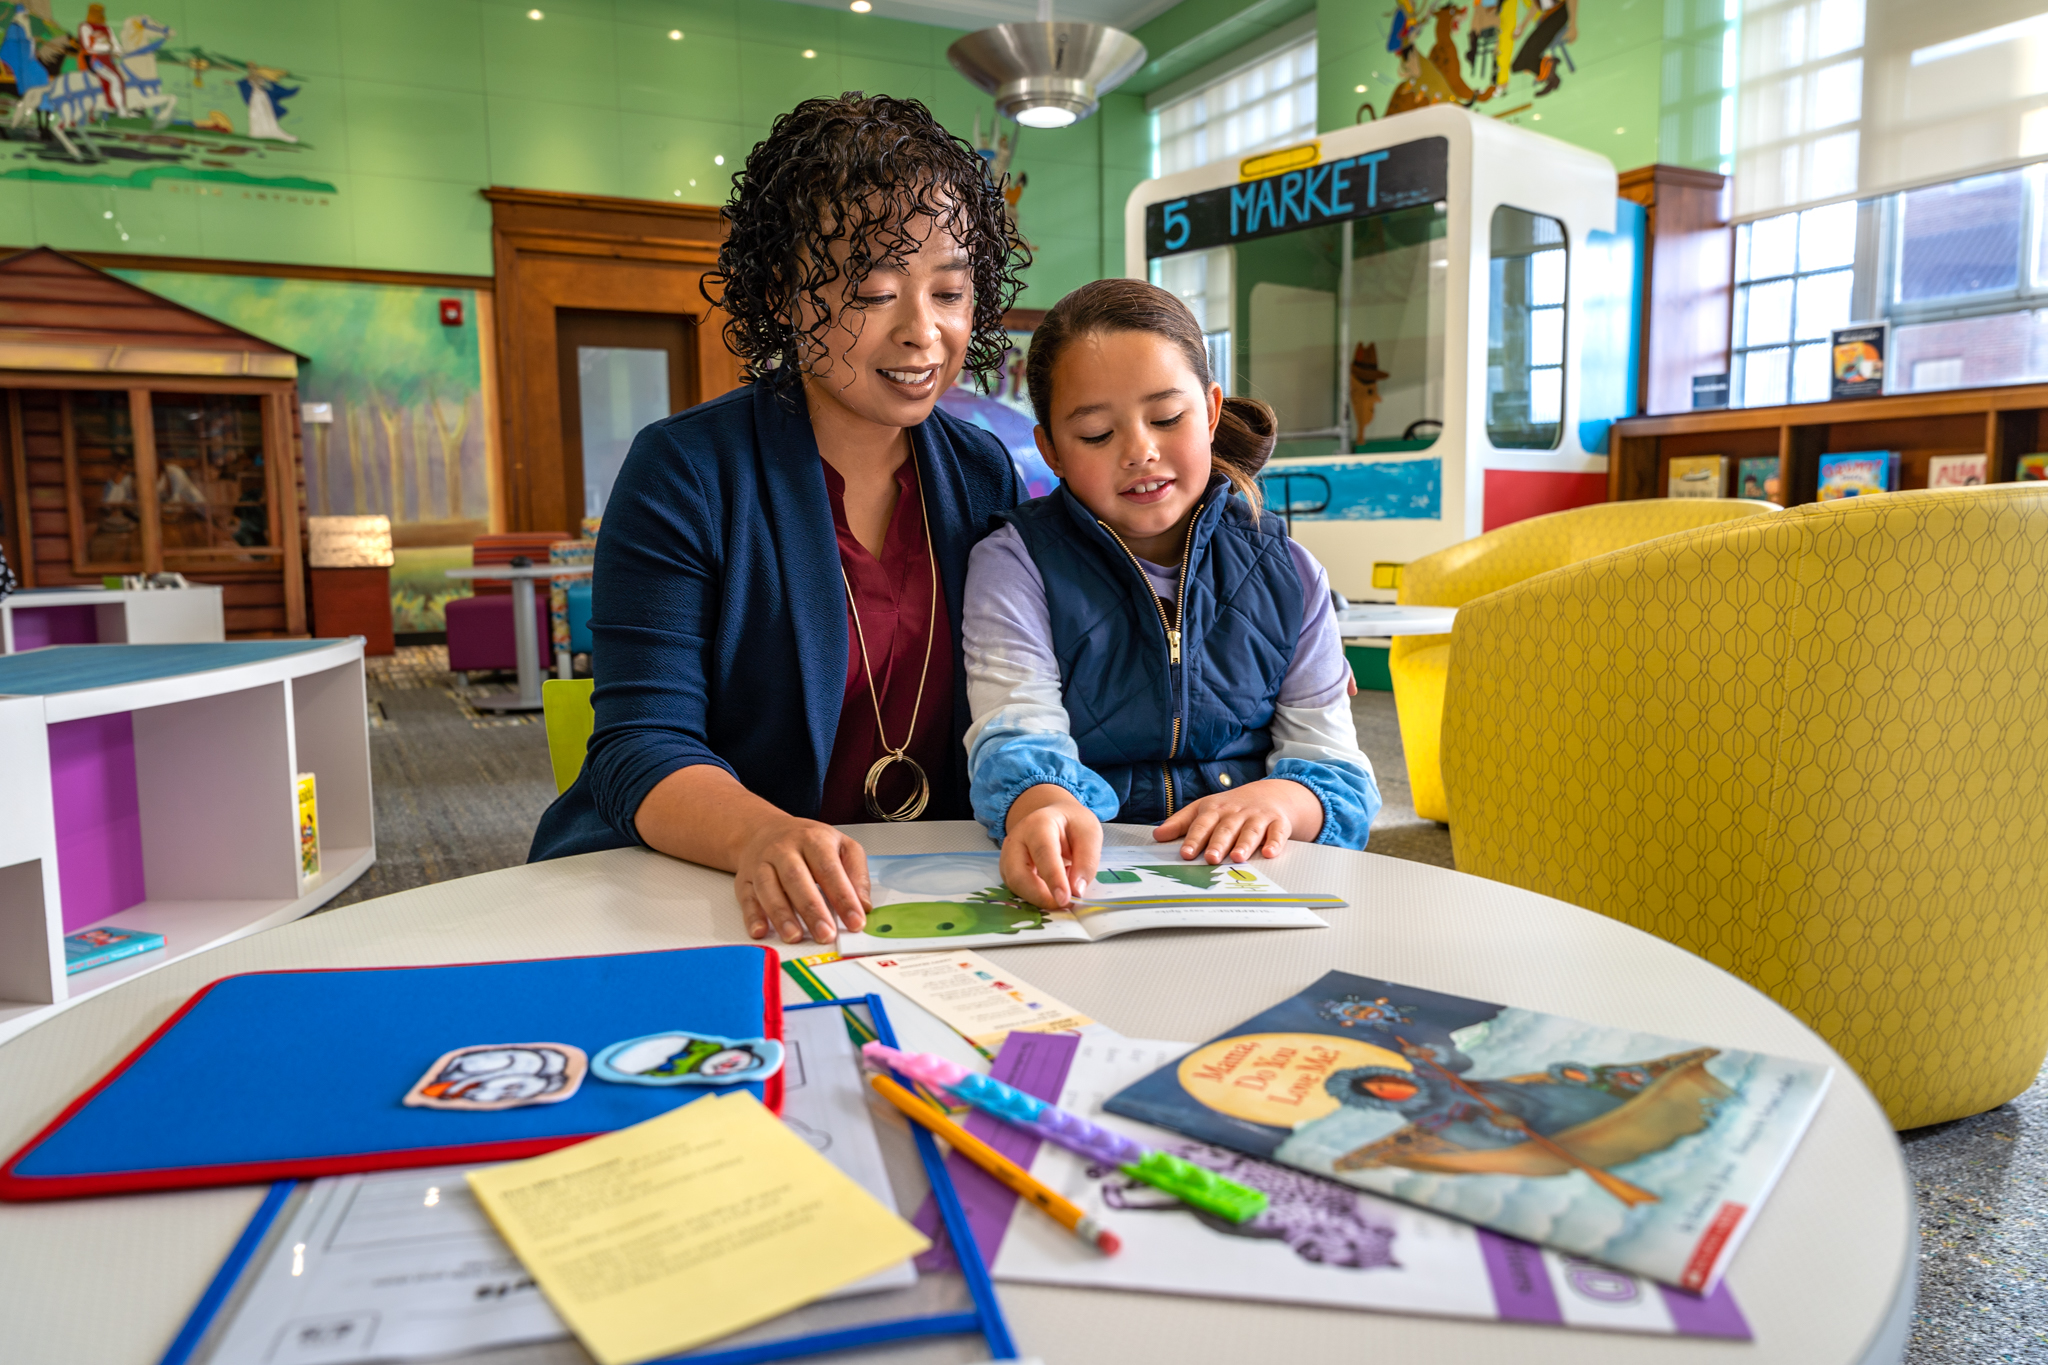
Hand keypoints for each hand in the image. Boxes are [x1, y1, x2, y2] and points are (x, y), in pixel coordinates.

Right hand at [733, 815, 870, 944]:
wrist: (765, 830)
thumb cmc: (808, 843)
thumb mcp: (841, 846)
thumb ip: (857, 874)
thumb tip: (864, 906)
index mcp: (813, 840)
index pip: (829, 869)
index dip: (844, 897)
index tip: (856, 922)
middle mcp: (784, 850)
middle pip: (796, 878)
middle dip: (812, 909)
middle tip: (826, 934)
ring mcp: (762, 864)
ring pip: (768, 888)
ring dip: (781, 915)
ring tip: (795, 937)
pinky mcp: (745, 880)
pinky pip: (747, 898)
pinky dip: (752, 916)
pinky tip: (761, 931)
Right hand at [1002, 784, 1101, 909]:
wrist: (1054, 818)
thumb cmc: (1072, 825)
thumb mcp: (1090, 834)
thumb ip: (1087, 861)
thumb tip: (1076, 891)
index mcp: (1038, 824)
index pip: (1043, 853)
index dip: (1053, 878)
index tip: (1065, 900)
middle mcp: (1016, 840)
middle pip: (1018, 875)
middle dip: (1040, 896)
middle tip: (1065, 905)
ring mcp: (1008, 857)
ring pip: (1015, 886)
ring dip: (1038, 898)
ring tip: (1062, 897)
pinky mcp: (1008, 871)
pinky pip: (1018, 890)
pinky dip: (1035, 897)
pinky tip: (1051, 894)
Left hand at [1152, 779, 1323, 862]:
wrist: (1272, 793)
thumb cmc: (1232, 807)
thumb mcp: (1204, 809)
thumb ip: (1181, 823)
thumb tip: (1157, 835)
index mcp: (1215, 810)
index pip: (1202, 824)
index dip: (1193, 838)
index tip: (1185, 853)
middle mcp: (1236, 814)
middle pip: (1226, 829)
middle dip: (1218, 843)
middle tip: (1211, 858)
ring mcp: (1258, 818)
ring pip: (1250, 831)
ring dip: (1244, 844)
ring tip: (1237, 857)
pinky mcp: (1278, 823)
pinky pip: (1277, 833)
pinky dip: (1274, 843)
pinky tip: (1269, 853)